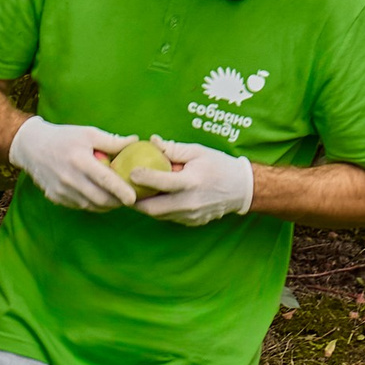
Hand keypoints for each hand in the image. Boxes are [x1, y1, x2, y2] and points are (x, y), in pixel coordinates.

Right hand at [7, 116, 138, 211]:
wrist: (32, 147)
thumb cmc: (64, 137)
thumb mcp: (88, 133)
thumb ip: (112, 141)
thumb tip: (134, 141)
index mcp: (80, 160)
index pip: (105, 180)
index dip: (121, 191)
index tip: (133, 198)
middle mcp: (70, 178)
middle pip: (100, 198)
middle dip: (116, 202)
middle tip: (128, 200)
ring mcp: (61, 191)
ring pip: (90, 206)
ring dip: (105, 205)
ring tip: (116, 200)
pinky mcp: (55, 197)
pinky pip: (78, 206)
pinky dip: (91, 204)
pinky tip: (98, 198)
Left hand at [128, 139, 255, 226]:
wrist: (241, 189)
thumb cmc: (218, 165)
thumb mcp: (198, 152)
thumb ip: (173, 149)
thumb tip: (152, 141)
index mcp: (191, 182)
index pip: (161, 183)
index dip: (143, 178)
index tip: (129, 172)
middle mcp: (189, 202)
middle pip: (152, 208)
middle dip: (135, 201)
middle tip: (124, 190)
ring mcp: (190, 216)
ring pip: (158, 215)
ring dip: (145, 206)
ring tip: (135, 194)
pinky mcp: (190, 222)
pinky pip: (168, 217)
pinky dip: (159, 209)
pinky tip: (154, 199)